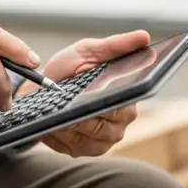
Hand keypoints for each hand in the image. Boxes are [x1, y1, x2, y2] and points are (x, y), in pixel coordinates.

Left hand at [15, 30, 149, 156]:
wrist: (44, 87)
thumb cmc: (71, 68)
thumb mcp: (90, 51)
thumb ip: (117, 45)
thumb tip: (144, 36)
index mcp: (128, 100)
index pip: (123, 106)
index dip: (108, 101)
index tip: (91, 92)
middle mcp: (119, 125)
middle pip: (103, 126)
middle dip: (83, 113)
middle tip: (67, 100)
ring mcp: (101, 141)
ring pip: (85, 137)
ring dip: (68, 122)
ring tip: (56, 108)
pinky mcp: (80, 151)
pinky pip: (70, 145)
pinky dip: (58, 132)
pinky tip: (50, 120)